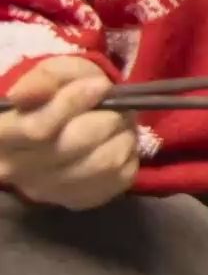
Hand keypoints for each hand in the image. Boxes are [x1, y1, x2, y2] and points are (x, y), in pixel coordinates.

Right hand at [0, 56, 136, 209]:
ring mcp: (48, 191)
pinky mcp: (80, 200)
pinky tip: (116, 144)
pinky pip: (121, 177)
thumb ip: (43, 80)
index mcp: (1, 136)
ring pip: (105, 163)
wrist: (65, 126)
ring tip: (119, 125)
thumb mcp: (52, 74)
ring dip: (123, 137)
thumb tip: (24, 94)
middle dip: (107, 118)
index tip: (100, 86)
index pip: (37, 129)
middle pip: (76, 145)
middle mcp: (17, 170)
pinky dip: (129, 155)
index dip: (73, 103)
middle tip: (116, 107)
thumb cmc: (57, 94)